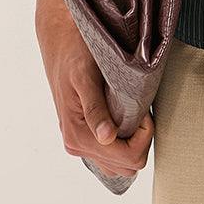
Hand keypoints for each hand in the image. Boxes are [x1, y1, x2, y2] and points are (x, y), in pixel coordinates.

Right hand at [36, 0, 154, 177]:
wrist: (59, 37)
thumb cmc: (74, 52)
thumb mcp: (85, 77)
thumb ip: (95, 109)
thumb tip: (107, 138)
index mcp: (77, 135)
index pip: (127, 157)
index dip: (144, 135)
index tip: (144, 109)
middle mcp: (77, 144)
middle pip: (127, 165)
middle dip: (141, 139)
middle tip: (140, 108)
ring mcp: (80, 141)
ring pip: (120, 163)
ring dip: (133, 141)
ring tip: (133, 111)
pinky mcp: (84, 133)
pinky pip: (110, 154)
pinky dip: (124, 140)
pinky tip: (125, 115)